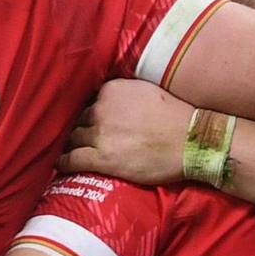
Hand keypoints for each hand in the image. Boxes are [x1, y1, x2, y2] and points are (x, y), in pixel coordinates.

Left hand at [61, 79, 196, 184]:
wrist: (192, 142)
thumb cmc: (176, 118)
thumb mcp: (147, 92)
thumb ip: (124, 94)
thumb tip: (110, 101)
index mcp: (112, 90)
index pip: (91, 102)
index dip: (92, 115)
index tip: (93, 123)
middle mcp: (102, 108)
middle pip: (81, 120)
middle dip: (84, 130)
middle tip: (87, 141)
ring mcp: (100, 134)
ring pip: (75, 139)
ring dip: (75, 146)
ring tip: (75, 153)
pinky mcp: (102, 158)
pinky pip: (72, 159)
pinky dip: (65, 162)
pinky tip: (62, 165)